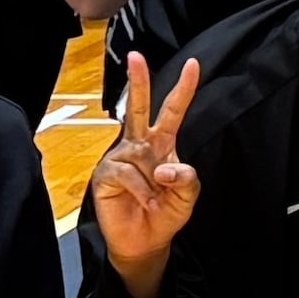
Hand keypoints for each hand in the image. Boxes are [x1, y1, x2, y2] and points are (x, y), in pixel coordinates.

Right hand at [87, 55, 203, 275]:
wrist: (145, 241)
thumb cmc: (166, 214)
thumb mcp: (188, 196)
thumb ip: (186, 178)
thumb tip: (163, 167)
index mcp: (162, 144)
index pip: (174, 111)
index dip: (184, 89)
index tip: (193, 64)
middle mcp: (139, 145)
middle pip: (139, 107)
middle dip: (138, 81)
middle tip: (136, 56)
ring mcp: (120, 157)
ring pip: (140, 155)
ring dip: (153, 182)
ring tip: (154, 199)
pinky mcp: (105, 174)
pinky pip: (127, 173)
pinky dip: (141, 190)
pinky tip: (144, 202)